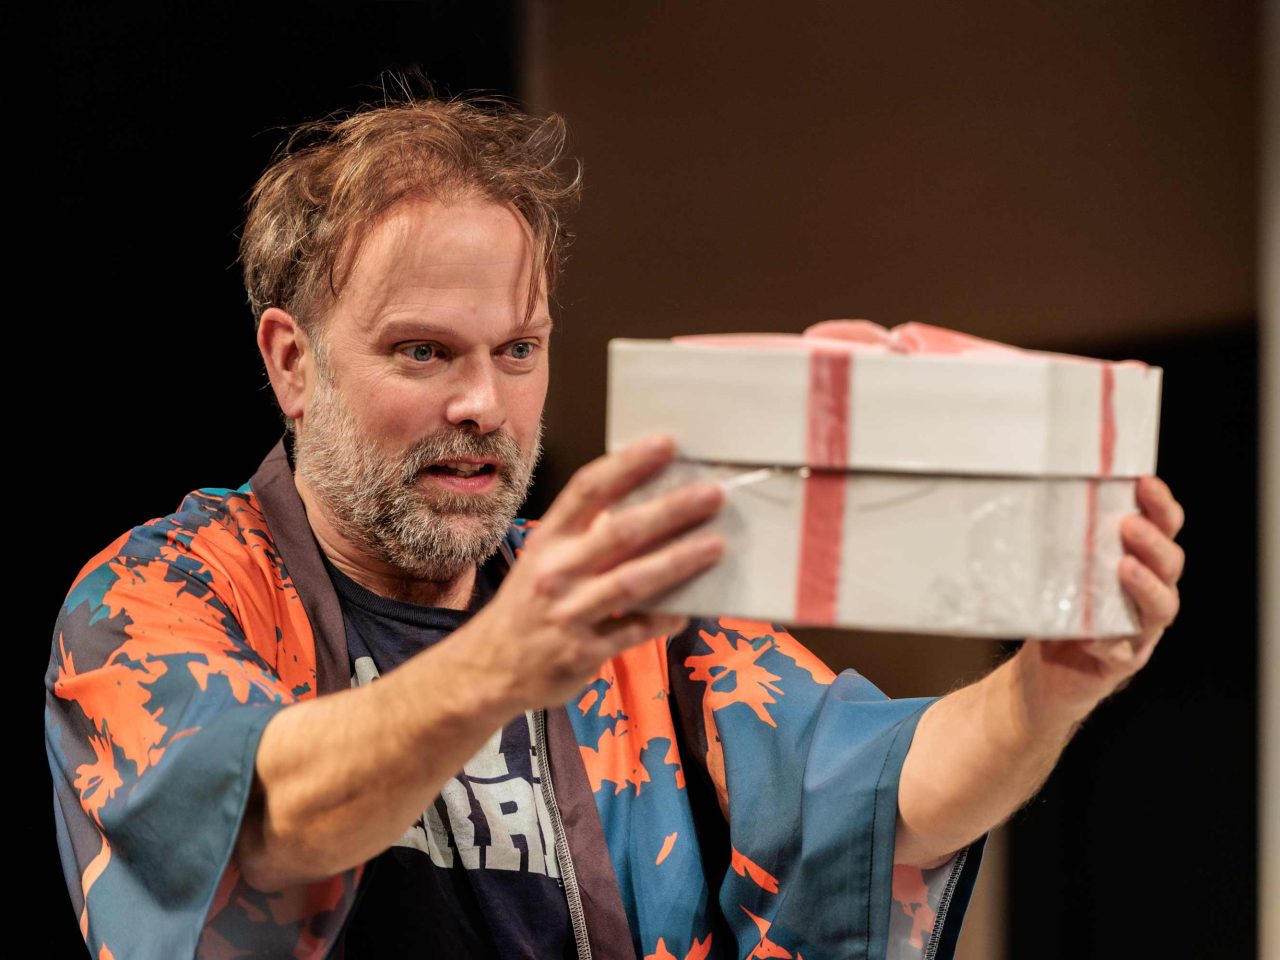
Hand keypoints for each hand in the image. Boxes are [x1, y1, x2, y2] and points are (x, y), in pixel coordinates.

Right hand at [459, 434, 724, 711]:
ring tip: (715, 545)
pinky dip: (666, 618)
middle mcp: (557, 571)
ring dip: (678, 561)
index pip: (588, 489)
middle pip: (620, 532)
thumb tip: (648, 503)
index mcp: (548, 539)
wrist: (489, 668)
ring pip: (632, 582)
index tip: (666, 444)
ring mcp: (570, 613)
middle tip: (712, 494)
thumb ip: (586, 534)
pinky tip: (691, 608)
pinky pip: (636, 631)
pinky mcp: (584, 652)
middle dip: (671, 510)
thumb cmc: (528, 604)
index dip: (628, 464)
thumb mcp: (544, 559)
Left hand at [1015, 476, 1185, 730]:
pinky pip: (1125, 652)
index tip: (1145, 482)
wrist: (1043, 672)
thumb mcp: (1057, 568)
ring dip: (1145, 584)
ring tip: (1124, 566)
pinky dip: (1111, 642)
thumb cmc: (1054, 610)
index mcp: (1140, 563)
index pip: (1164, 529)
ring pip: (1162, 606)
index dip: (1161, 506)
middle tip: (1129, 523)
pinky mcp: (1124, 663)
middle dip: (1154, 541)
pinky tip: (1094, 636)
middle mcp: (1150, 594)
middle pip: (1170, 564)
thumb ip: (1060, 540)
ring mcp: (1142, 631)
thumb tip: (1035, 494)